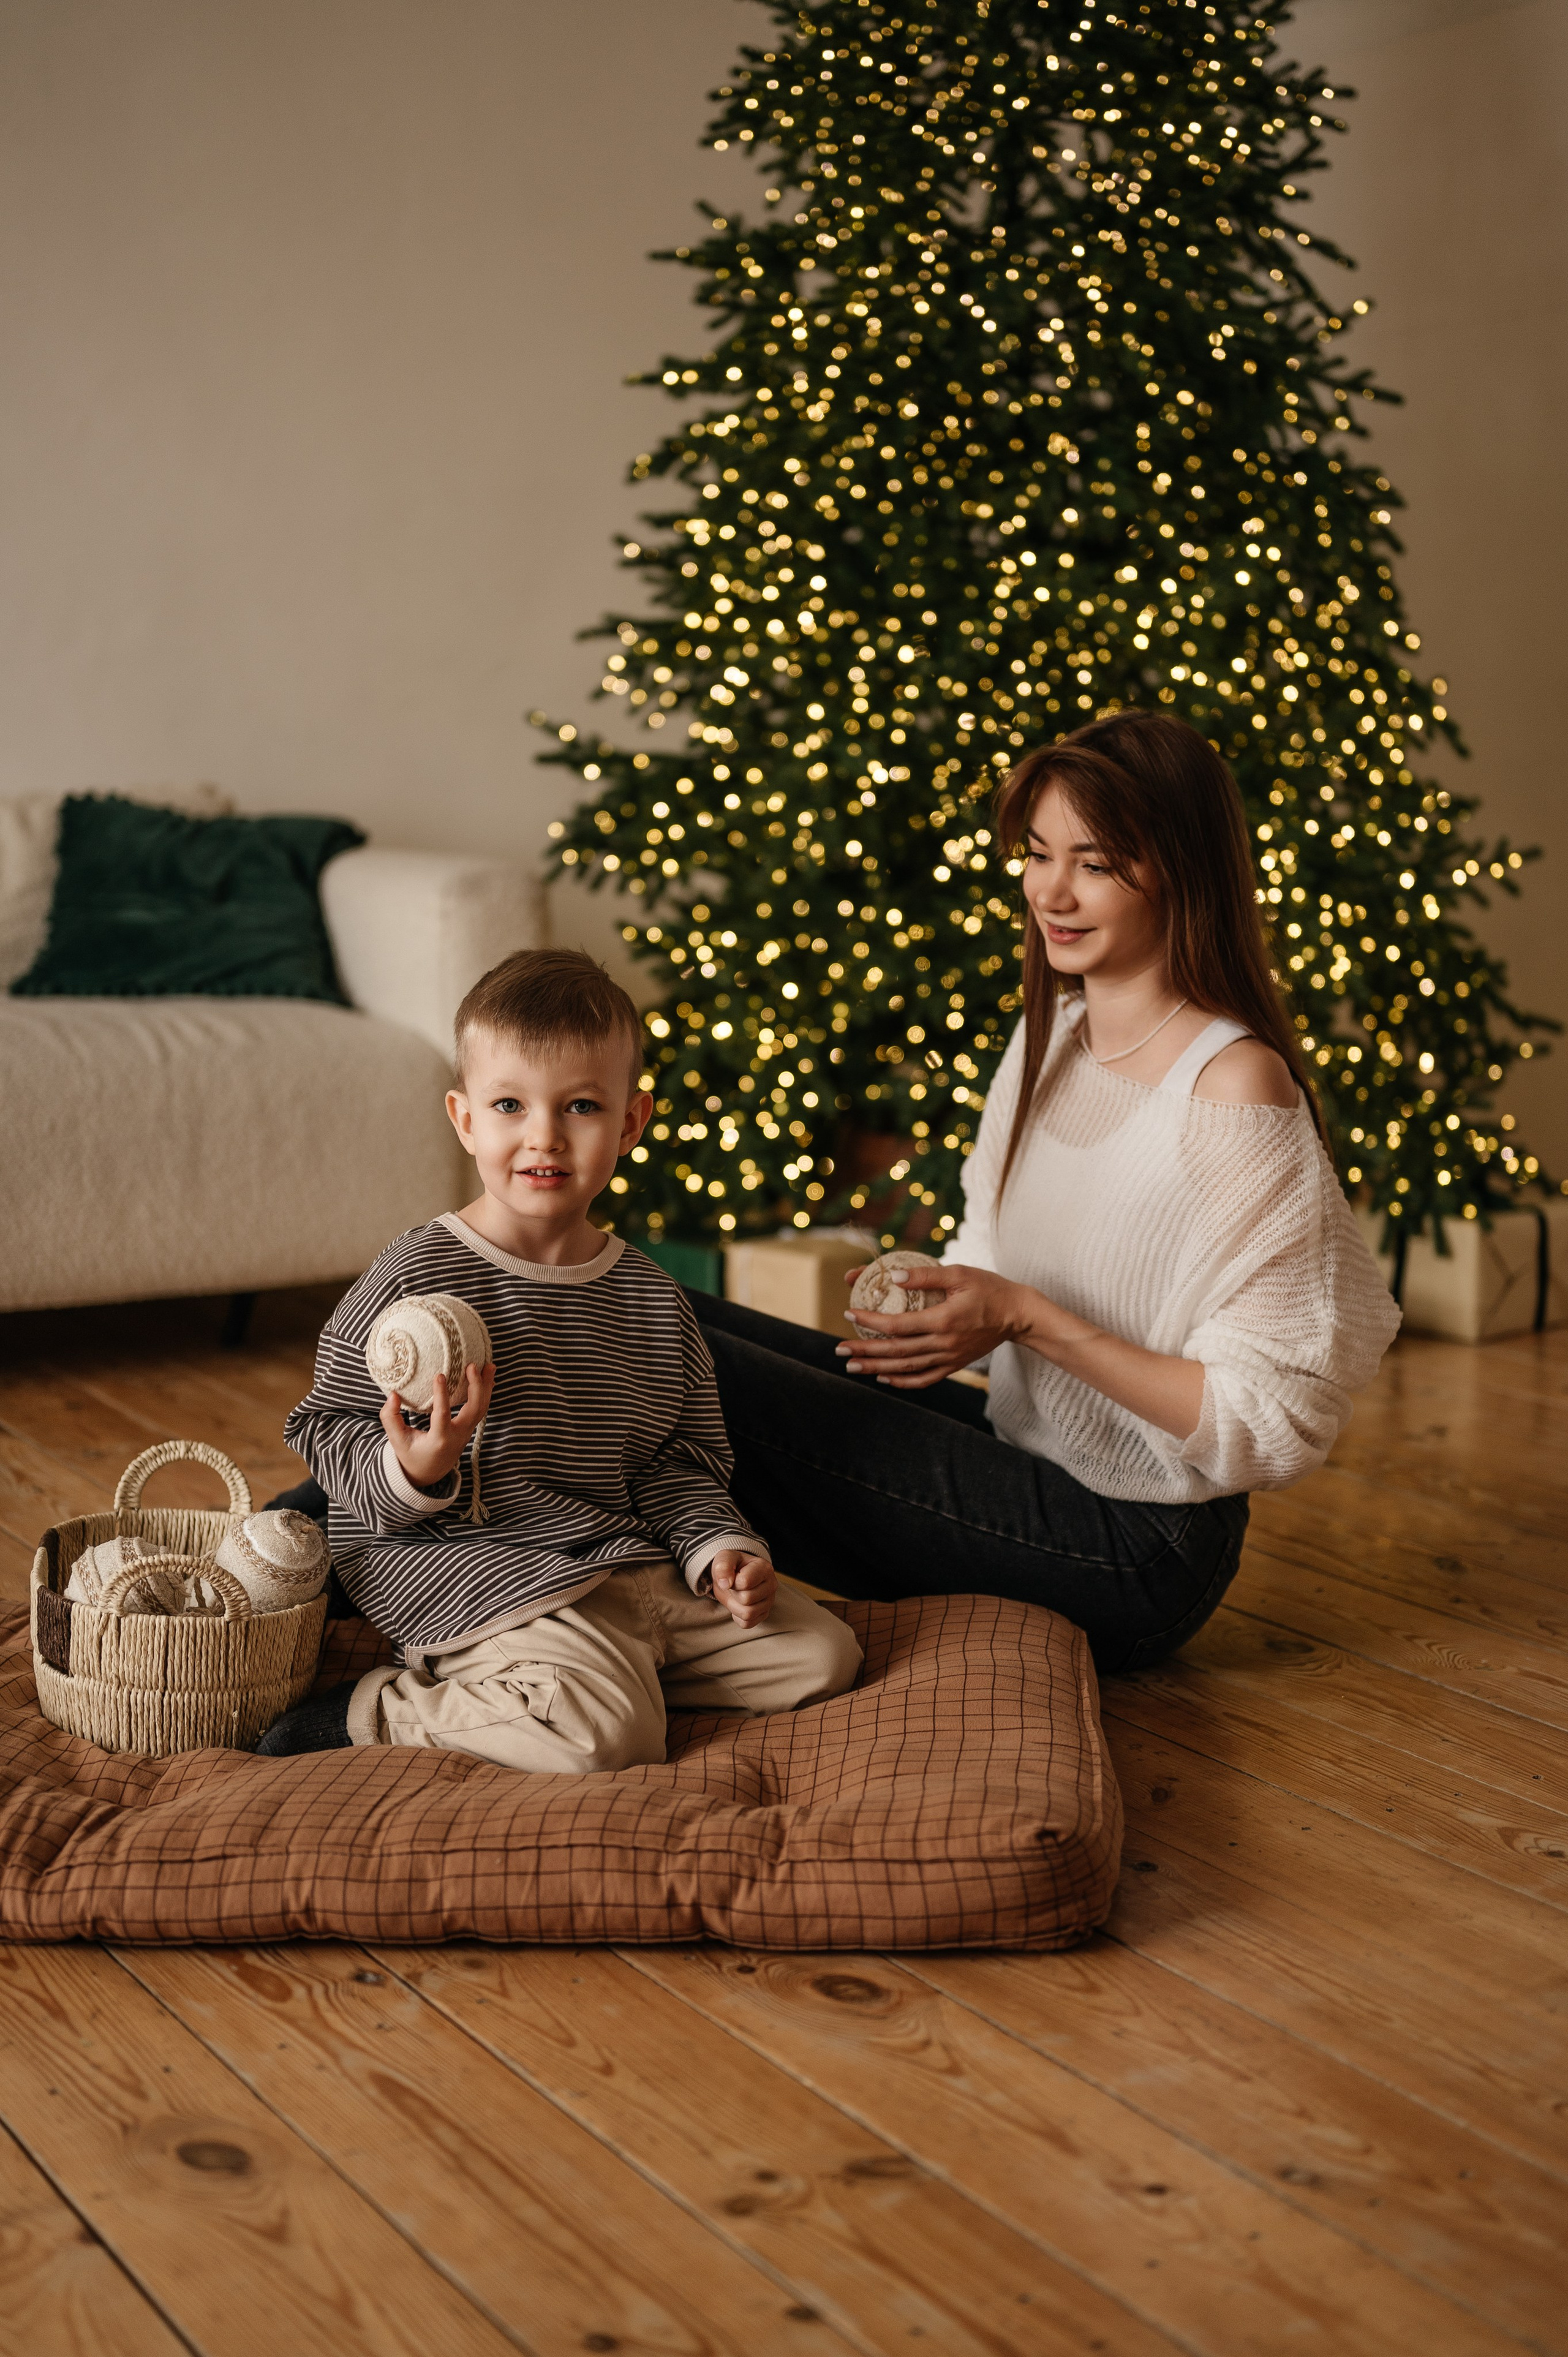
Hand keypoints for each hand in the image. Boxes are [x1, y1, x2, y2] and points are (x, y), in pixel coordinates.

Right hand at [380, 1363, 494, 1490]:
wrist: (428, 1473)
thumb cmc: (411, 1455)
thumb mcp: (397, 1440)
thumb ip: (390, 1418)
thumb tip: (393, 1395)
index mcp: (439, 1440)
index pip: (443, 1414)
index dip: (441, 1395)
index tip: (440, 1375)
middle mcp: (457, 1436)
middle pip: (474, 1410)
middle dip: (476, 1387)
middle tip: (473, 1365)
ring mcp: (466, 1433)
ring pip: (482, 1408)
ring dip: (486, 1387)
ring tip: (490, 1366)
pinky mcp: (468, 1428)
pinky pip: (480, 1409)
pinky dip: (485, 1393)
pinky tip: (488, 1377)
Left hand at [710, 1549, 776, 1628]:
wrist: (735, 1575)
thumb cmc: (732, 1566)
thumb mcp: (724, 1558)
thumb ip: (723, 1566)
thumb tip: (725, 1583)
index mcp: (764, 1568)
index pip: (744, 1582)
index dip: (732, 1581)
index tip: (732, 1576)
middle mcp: (772, 1585)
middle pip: (746, 1599)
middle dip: (733, 1594)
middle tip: (733, 1587)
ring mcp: (770, 1601)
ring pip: (748, 1614)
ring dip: (734, 1606)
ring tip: (736, 1595)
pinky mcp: (764, 1614)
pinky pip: (747, 1624)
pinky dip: (738, 1617)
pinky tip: (739, 1604)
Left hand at [835, 1261, 1023, 1389]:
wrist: (1018, 1315)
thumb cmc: (989, 1288)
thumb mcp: (959, 1273)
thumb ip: (925, 1275)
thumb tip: (893, 1276)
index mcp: (944, 1320)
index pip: (898, 1325)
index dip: (871, 1321)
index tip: (849, 1313)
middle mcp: (944, 1343)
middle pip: (897, 1351)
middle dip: (865, 1351)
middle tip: (839, 1349)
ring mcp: (949, 1358)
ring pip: (907, 1368)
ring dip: (876, 1368)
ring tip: (852, 1366)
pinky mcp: (955, 1364)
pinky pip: (925, 1379)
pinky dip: (903, 1381)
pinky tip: (884, 1378)